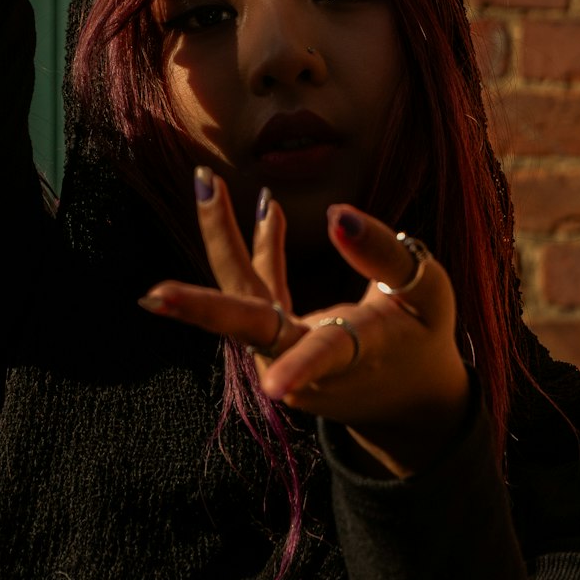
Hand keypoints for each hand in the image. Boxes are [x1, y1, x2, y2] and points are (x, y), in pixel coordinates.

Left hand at [139, 170, 470, 477]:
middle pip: (252, 328)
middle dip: (203, 310)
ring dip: (224, 239)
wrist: (408, 398)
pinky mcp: (278, 338)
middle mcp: (309, 362)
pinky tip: (259, 204)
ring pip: (245, 298)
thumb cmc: (423, 334)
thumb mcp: (426, 289)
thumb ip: (382, 253)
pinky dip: (259, 246)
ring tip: (206, 182)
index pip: (327, 356)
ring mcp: (286, 351)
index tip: (274, 387)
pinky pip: (260, 291)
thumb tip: (334, 215)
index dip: (302, 368)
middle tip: (153, 295)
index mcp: (360, 353)